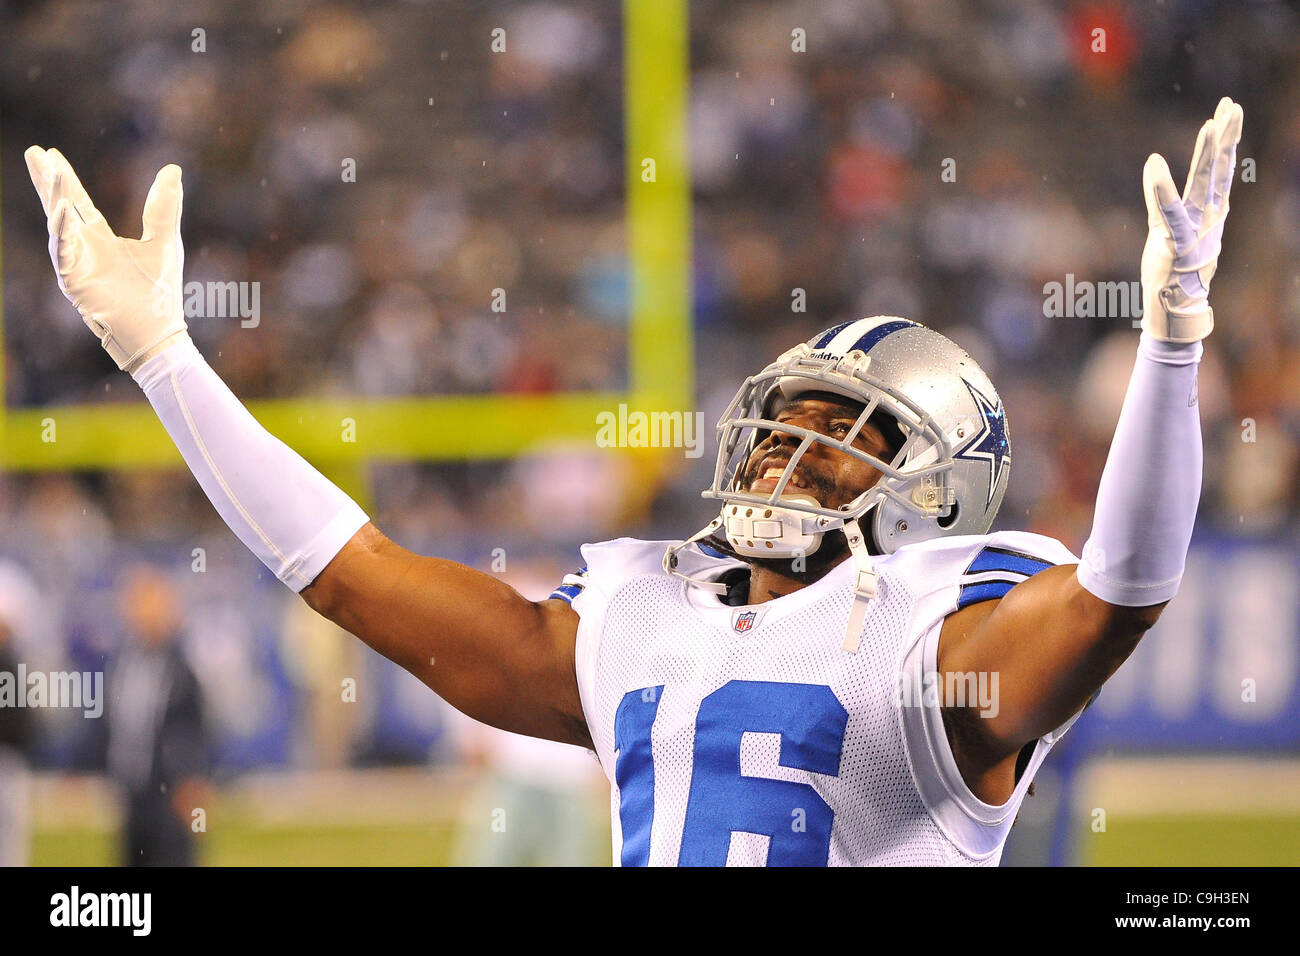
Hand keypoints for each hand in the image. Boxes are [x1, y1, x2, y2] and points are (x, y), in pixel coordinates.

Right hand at [25, 146, 189, 371]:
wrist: (159, 331)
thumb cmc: (160, 291)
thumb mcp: (165, 240)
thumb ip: (164, 206)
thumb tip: (173, 168)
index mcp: (101, 239)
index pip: (78, 203)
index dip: (64, 179)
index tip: (50, 153)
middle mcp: (84, 250)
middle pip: (60, 208)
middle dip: (47, 181)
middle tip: (35, 153)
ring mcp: (76, 266)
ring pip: (59, 227)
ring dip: (55, 199)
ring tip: (52, 172)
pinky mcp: (74, 283)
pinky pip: (63, 254)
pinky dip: (61, 233)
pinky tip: (60, 211)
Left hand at [1140, 96, 1242, 342]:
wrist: (1174, 310)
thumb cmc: (1173, 274)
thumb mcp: (1173, 235)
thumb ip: (1171, 209)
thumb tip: (1173, 193)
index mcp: (1208, 214)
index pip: (1220, 171)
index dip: (1225, 142)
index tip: (1229, 111)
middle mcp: (1206, 219)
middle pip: (1217, 170)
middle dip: (1225, 137)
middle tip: (1232, 105)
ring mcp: (1194, 230)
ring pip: (1204, 185)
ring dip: (1208, 154)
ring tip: (1213, 123)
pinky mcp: (1176, 244)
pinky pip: (1169, 212)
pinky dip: (1161, 188)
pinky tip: (1154, 163)